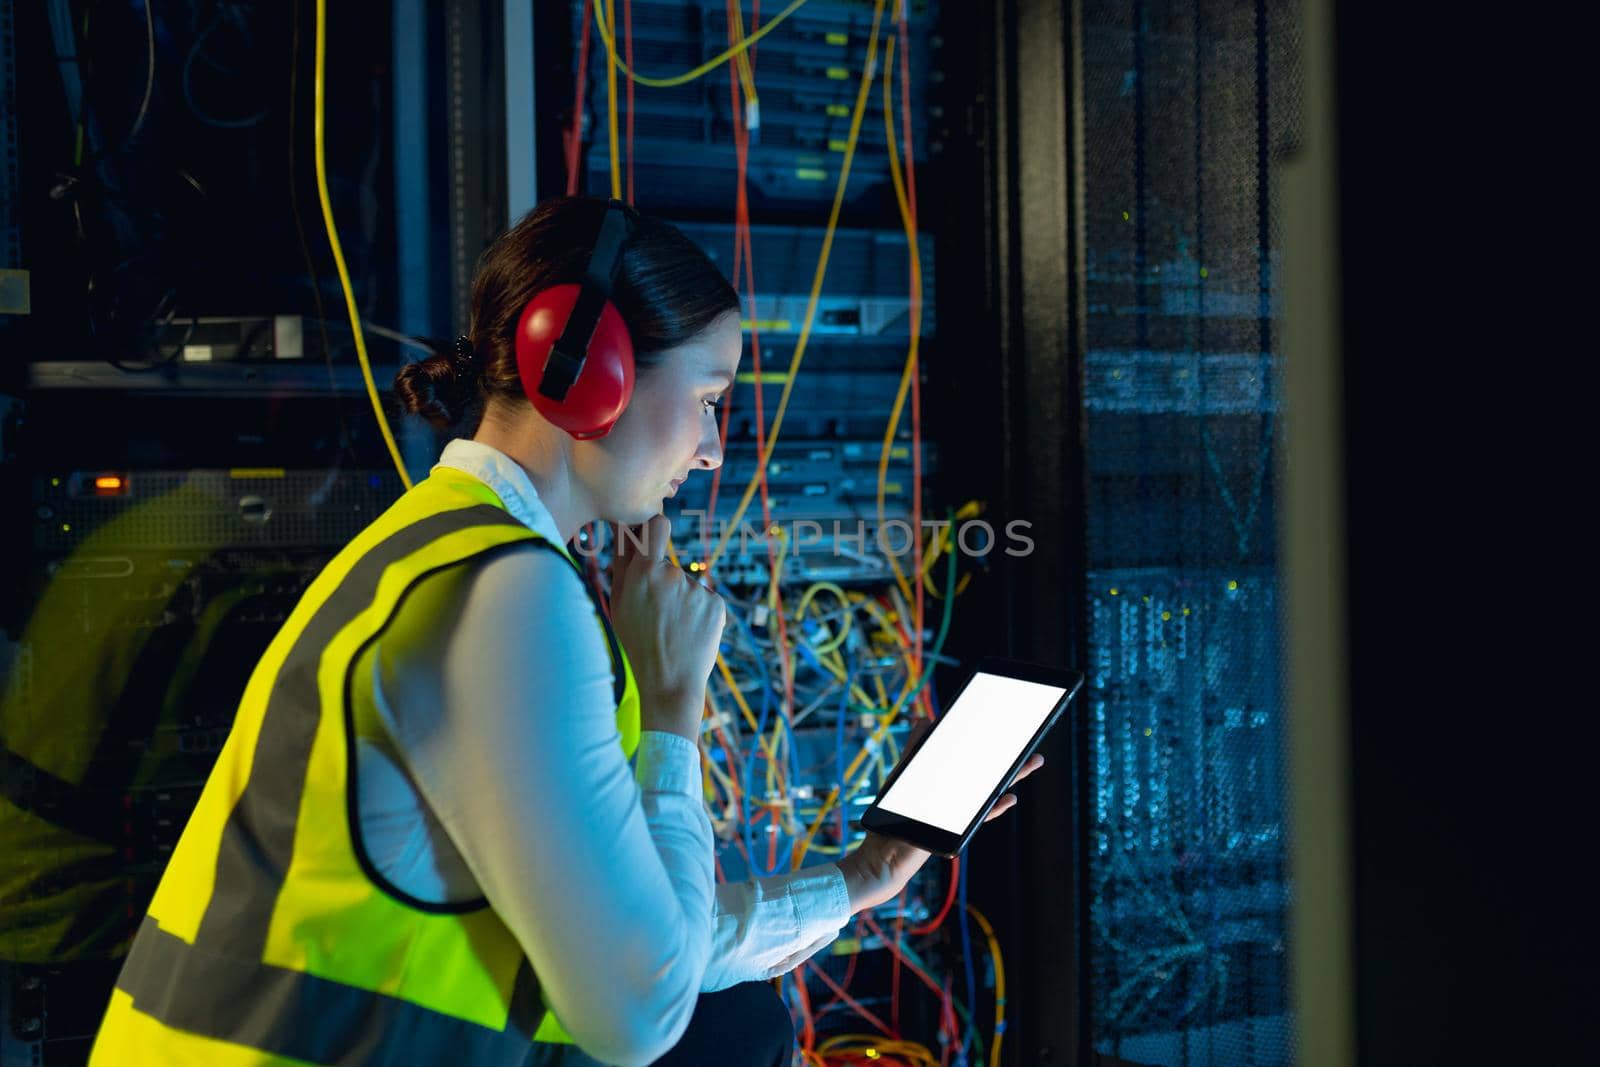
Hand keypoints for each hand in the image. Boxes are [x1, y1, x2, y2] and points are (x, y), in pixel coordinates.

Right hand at [606, 514, 727, 741]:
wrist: (668, 684)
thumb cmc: (635, 643)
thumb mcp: (618, 602)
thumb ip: (622, 561)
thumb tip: (624, 527)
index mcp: (645, 572)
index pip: (657, 525)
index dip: (654, 528)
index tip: (651, 537)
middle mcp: (675, 575)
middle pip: (669, 566)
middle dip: (661, 582)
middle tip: (654, 615)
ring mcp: (699, 589)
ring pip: (686, 586)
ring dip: (679, 602)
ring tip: (671, 630)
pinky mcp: (717, 603)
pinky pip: (703, 600)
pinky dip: (696, 613)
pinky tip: (687, 634)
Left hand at [838, 718, 1045, 913]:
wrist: (884, 853)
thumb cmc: (893, 815)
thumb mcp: (904, 775)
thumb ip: (915, 749)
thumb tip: (925, 719)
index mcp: (949, 784)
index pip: (975, 764)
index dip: (992, 750)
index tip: (1010, 734)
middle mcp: (959, 800)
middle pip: (989, 777)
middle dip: (1012, 763)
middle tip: (1032, 748)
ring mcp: (960, 815)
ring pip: (991, 794)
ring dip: (1013, 780)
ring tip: (1032, 763)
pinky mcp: (956, 830)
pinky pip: (980, 818)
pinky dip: (995, 808)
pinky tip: (1010, 797)